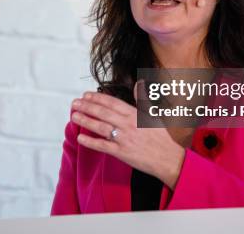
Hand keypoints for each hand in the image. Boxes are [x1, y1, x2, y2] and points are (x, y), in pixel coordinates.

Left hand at [70, 87, 191, 189]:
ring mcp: (124, 138)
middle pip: (103, 113)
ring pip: (100, 127)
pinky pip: (103, 146)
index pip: (112, 102)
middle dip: (87, 106)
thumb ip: (143, 99)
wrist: (169, 159)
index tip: (86, 95)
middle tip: (74, 103)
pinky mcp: (122, 153)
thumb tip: (139, 83)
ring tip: (74, 116)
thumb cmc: (162, 138)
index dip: (97, 97)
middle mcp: (128, 124)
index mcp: (135, 114)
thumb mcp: (154, 114)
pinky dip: (90, 142)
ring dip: (86, 121)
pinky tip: (80, 138)